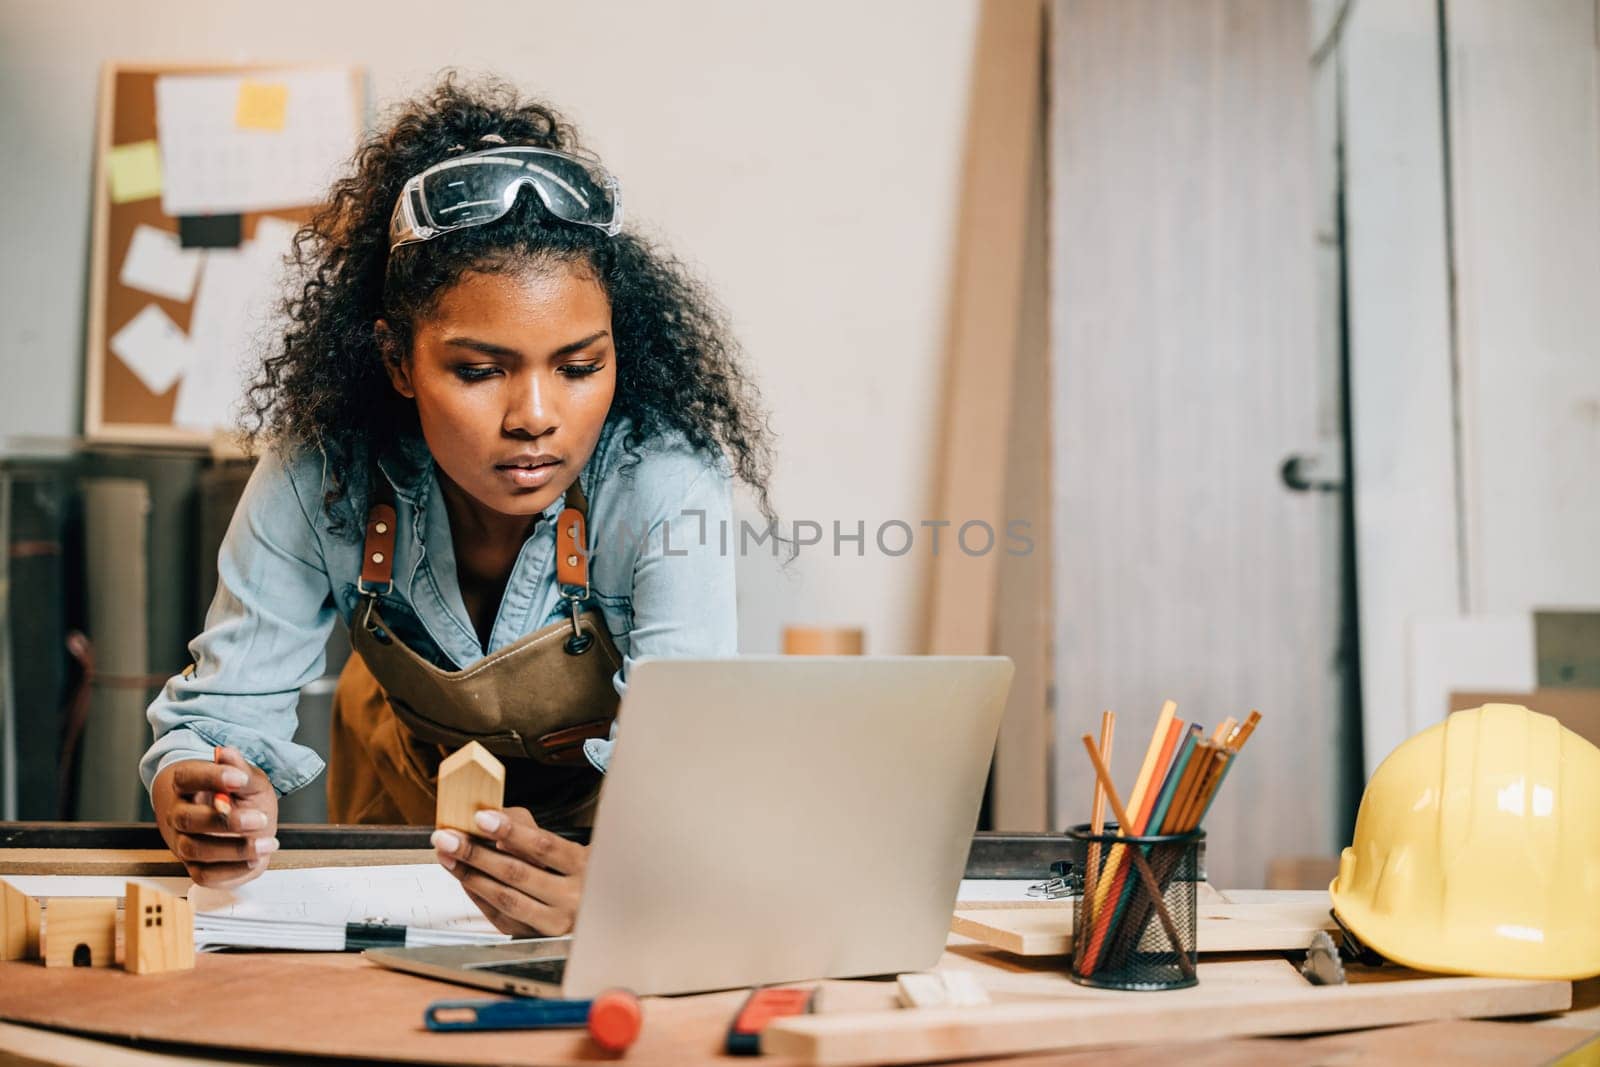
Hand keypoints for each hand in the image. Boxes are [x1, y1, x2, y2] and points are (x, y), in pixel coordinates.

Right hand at [152, 746, 278, 886]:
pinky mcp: (194, 866)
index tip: (240, 778)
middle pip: (187, 819)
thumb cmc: (238, 795)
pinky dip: (232, 871)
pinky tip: (256, 860)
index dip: (212, 778)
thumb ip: (239, 770)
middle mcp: (178, 814)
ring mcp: (182, 842)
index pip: (188, 778)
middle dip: (226, 821)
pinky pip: (204, 876)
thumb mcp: (247, 778)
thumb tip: (226, 752)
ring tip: (267, 842)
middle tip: (260, 818)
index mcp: (185, 785)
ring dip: (234, 849)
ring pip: (195, 849)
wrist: (235, 820)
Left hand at [432, 807, 587, 935]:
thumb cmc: (576, 870)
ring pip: (505, 898)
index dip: (510, 831)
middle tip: (449, 838)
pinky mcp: (535, 936)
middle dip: (476, 853)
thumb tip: (492, 824)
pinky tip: (465, 878)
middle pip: (518, 873)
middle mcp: (573, 898)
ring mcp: (554, 922)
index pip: (543, 846)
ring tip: (448, 857)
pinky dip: (478, 895)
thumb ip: (529, 828)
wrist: (593, 907)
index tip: (482, 818)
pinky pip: (500, 916)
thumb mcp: (567, 843)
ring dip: (470, 875)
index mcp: (584, 866)